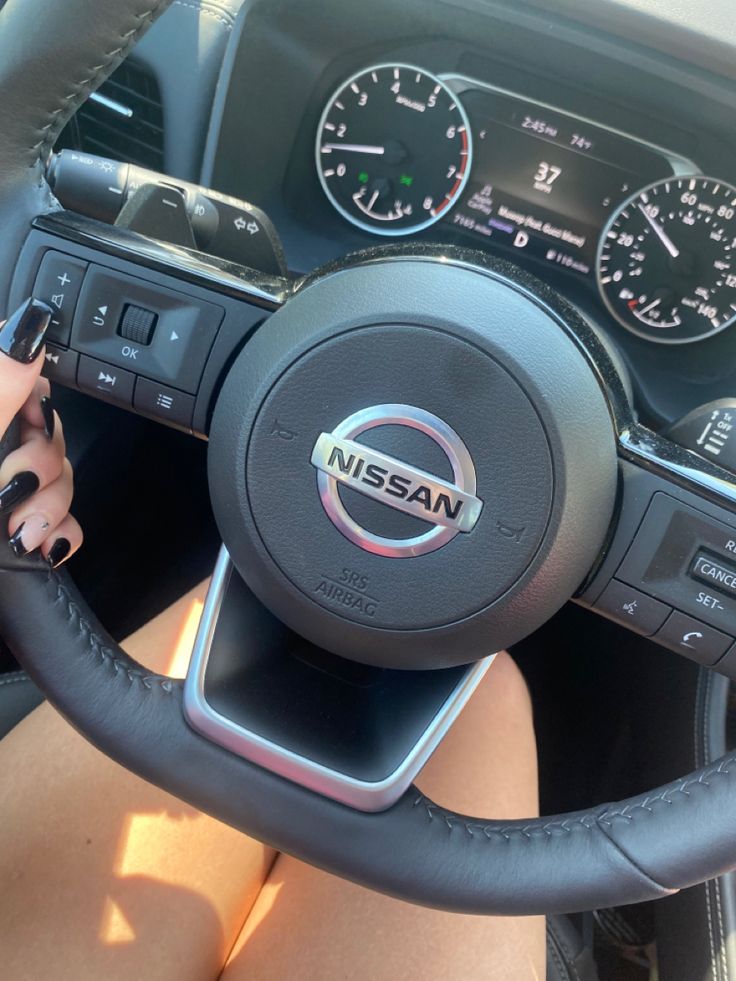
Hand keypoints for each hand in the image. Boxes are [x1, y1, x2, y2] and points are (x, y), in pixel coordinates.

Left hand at [0, 298, 82, 566]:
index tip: (28, 422)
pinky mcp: (14, 526)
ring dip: (50, 506)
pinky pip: (61, 518)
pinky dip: (58, 532)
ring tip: (19, 530)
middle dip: (42, 464)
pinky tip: (40, 543)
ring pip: (57, 476)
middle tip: (11, 484)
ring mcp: (2, 488)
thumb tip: (29, 327)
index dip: (37, 400)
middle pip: (46, 430)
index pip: (22, 379)